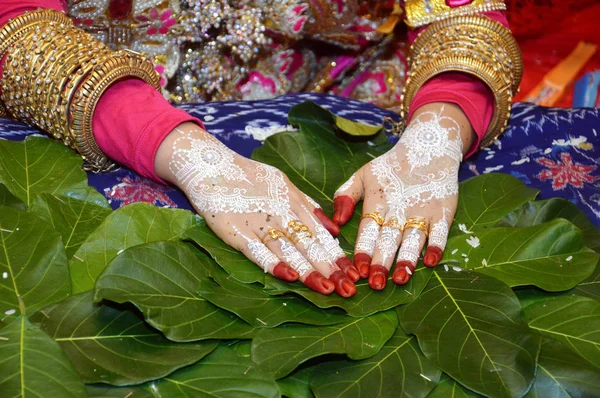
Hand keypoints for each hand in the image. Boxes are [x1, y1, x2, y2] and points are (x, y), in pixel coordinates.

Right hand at [155, 123, 359, 296]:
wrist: (212, 167)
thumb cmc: (250, 177)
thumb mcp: (285, 184)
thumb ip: (309, 206)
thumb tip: (334, 228)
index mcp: (294, 204)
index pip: (321, 235)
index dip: (338, 256)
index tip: (354, 274)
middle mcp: (282, 215)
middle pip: (310, 245)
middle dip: (331, 268)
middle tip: (350, 290)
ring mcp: (260, 224)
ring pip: (289, 250)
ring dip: (308, 271)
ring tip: (327, 289)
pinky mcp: (238, 232)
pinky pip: (258, 251)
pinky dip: (273, 263)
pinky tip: (288, 276)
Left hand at [332, 103, 473, 289]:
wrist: (428, 148)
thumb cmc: (391, 168)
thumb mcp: (363, 175)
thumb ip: (345, 195)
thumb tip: (336, 220)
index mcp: (377, 202)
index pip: (368, 230)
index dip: (363, 250)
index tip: (358, 269)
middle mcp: (399, 209)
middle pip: (389, 239)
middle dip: (382, 262)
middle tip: (375, 284)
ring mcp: (422, 211)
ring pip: (413, 239)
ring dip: (407, 259)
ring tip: (400, 279)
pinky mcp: (443, 211)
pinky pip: (441, 231)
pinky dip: (437, 246)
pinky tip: (430, 262)